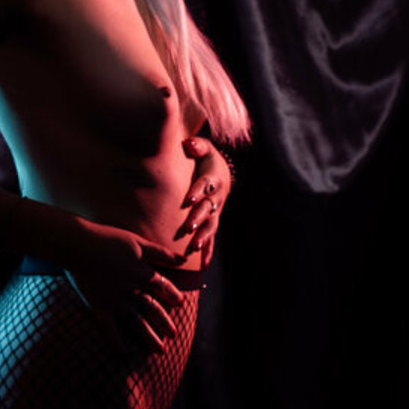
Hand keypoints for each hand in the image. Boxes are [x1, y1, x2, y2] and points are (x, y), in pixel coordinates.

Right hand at [64, 221, 185, 354]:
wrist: (80, 245)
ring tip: (160, 350)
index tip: (180, 303)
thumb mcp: (138, 242)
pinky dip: (116, 341)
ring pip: (137, 322)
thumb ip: (161, 253)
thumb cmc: (108, 239)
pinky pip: (110, 328)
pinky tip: (124, 354)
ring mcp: (116, 300)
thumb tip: (183, 260)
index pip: (163, 287)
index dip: (173, 295)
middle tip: (174, 334)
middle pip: (153, 308)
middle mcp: (133, 290)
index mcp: (143, 273)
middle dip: (164, 322)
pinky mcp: (99, 306)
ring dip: (149, 336)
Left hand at [177, 135, 231, 267]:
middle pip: (207, 209)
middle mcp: (216, 197)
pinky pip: (211, 238)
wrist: (220, 172)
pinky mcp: (213, 221)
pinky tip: (202, 265)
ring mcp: (215, 211)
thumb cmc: (205, 159)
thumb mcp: (203, 148)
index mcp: (212, 179)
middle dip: (198, 218)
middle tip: (188, 228)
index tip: (188, 199)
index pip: (204, 185)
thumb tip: (188, 144)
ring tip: (193, 247)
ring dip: (202, 237)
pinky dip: (207, 251)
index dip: (197, 191)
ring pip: (210, 226)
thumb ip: (196, 146)